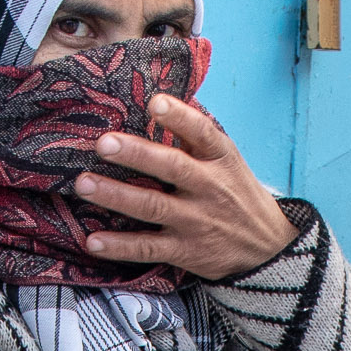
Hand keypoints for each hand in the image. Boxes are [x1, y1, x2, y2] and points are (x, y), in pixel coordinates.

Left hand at [72, 95, 296, 279]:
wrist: (266, 247)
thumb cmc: (235, 193)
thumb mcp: (226, 162)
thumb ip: (194, 137)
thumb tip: (155, 99)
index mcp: (220, 159)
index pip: (202, 132)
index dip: (179, 117)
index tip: (155, 103)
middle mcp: (210, 188)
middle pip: (172, 168)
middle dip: (136, 155)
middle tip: (103, 143)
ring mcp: (197, 222)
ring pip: (153, 207)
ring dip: (116, 196)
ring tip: (84, 184)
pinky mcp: (186, 251)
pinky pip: (149, 248)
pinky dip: (120, 246)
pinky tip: (93, 241)